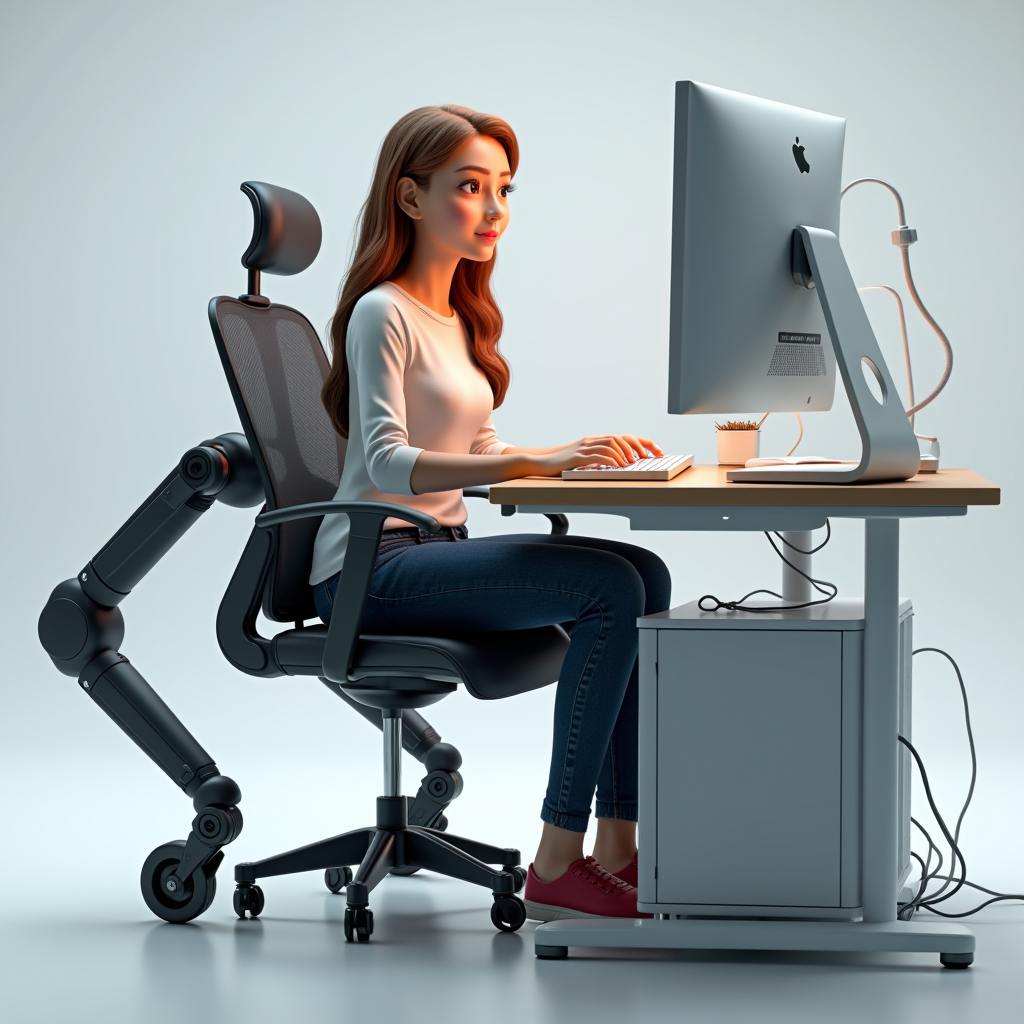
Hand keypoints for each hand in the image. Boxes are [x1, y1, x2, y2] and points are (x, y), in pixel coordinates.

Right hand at [527, 434, 663, 476]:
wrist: (541, 463)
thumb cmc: (563, 465)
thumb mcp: (585, 462)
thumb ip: (600, 461)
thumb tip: (620, 467)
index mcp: (596, 441)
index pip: (624, 437)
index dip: (643, 443)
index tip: (658, 451)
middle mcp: (592, 441)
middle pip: (620, 438)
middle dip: (638, 447)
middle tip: (649, 457)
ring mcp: (584, 447)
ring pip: (611, 443)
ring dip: (625, 453)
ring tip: (633, 463)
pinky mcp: (577, 456)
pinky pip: (598, 455)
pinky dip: (610, 459)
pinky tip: (617, 465)